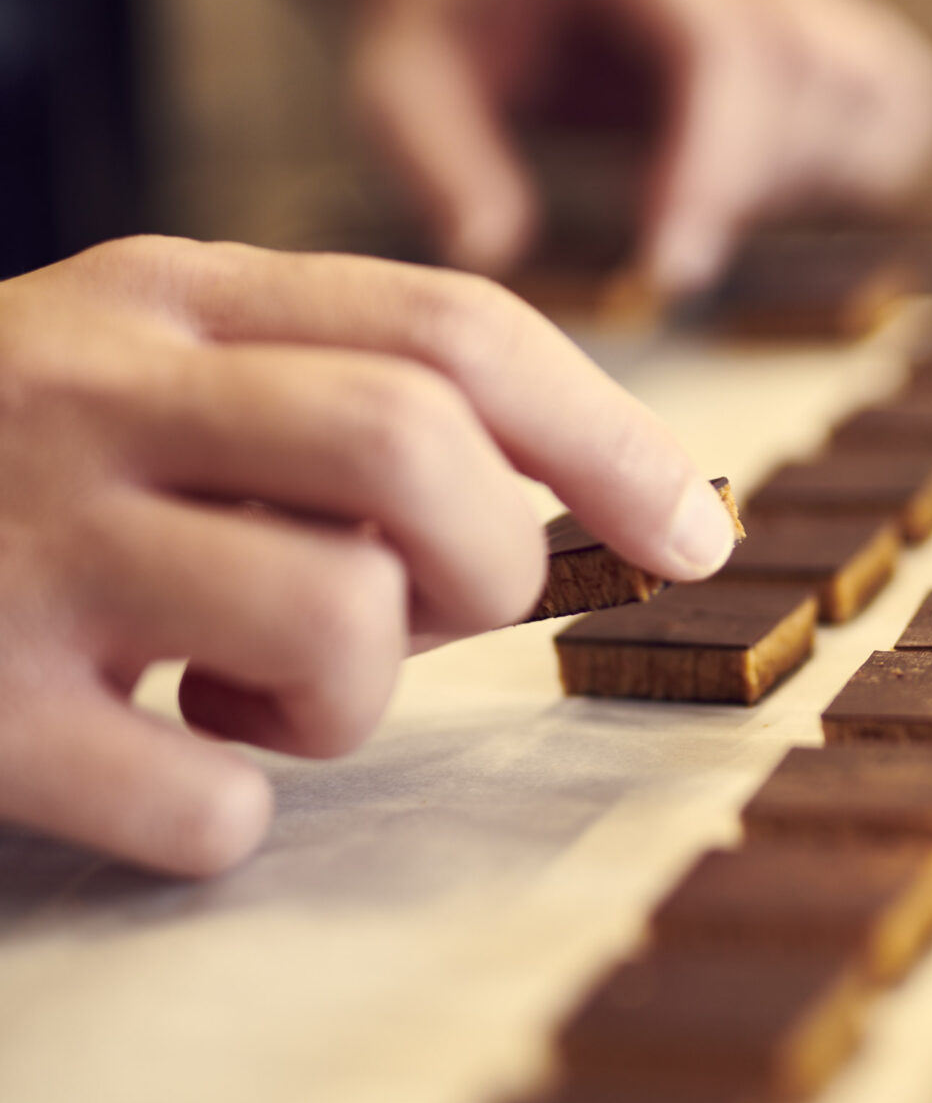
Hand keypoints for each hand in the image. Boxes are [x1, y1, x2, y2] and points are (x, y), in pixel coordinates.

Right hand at [0, 236, 733, 875]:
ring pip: (338, 622)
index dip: (609, 432)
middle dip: (485, 560)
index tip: (693, 530)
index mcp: (163, 294)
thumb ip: (310, 391)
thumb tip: (551, 499)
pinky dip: (230, 808)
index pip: (453, 325)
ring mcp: (28, 547)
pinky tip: (163, 768)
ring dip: (353, 699)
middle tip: (422, 612)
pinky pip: (207, 795)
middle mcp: (98, 393)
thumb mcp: (129, 364)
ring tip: (257, 696)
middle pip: (416, 449)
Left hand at [350, 0, 931, 290]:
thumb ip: (440, 168)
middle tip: (668, 252)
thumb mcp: (398, 95)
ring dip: (810, 179)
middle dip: (747, 188)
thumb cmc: (448, 42)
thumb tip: (498, 247)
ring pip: (873, 86)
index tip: (667, 270)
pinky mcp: (829, 15)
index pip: (721, 46)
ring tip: (713, 209)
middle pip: (806, 70)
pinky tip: (773, 194)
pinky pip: (906, 98)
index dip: (712, 170)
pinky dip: (863, 165)